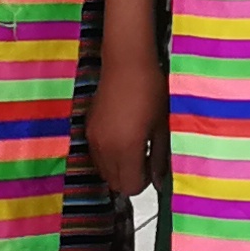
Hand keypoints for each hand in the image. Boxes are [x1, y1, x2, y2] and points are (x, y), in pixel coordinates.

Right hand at [85, 0, 163, 199]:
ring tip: (135, 146)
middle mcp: (105, 148)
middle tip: (146, 158)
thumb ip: (160, 158)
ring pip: (104, 171)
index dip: (145, 182)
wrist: (126, 63)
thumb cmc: (150, 90)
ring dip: (119, 168)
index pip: (131, 187)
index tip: (153, 166)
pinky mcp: (87, 129)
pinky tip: (122, 137)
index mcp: (126, 149)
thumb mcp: (162, 127)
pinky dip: (109, 156)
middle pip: (115, 183)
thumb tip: (160, 183)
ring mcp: (93, 139)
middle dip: (131, 178)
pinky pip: (96, 156)